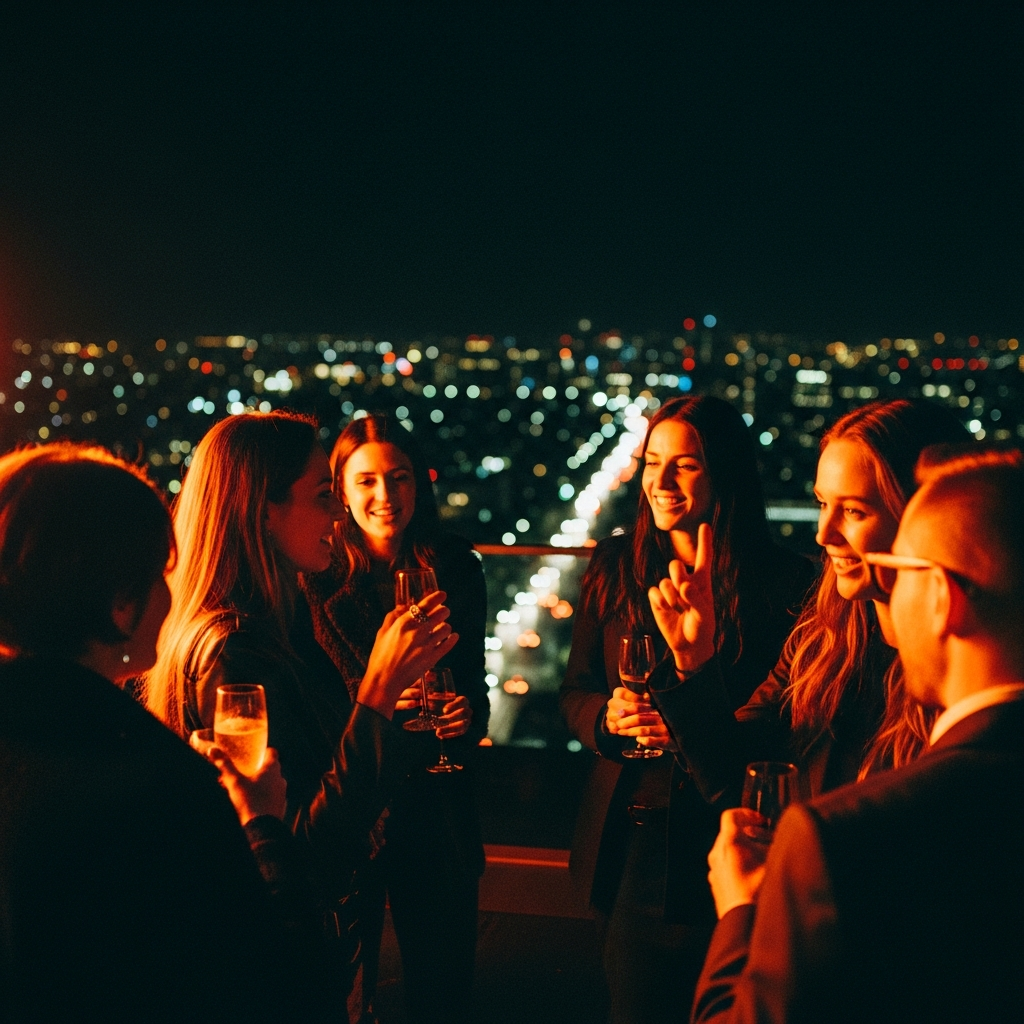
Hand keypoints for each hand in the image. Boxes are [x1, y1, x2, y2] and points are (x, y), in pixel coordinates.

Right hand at [210, 746, 287, 826]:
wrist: (262, 829)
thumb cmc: (251, 802)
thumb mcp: (235, 782)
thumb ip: (225, 765)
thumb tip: (213, 750)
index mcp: (272, 769)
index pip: (272, 752)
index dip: (262, 751)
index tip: (251, 753)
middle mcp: (280, 779)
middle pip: (269, 768)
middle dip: (254, 769)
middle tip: (240, 772)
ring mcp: (281, 793)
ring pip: (268, 783)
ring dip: (256, 783)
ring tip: (239, 788)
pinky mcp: (278, 806)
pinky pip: (269, 796)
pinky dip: (260, 795)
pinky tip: (247, 801)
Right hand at [358, 590, 459, 718]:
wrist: (384, 681)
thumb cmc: (380, 657)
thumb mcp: (382, 633)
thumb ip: (392, 617)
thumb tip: (402, 607)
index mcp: (404, 623)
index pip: (426, 605)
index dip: (437, 597)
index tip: (443, 595)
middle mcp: (417, 631)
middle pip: (441, 613)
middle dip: (444, 611)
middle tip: (443, 612)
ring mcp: (426, 645)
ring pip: (446, 628)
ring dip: (446, 626)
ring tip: (443, 628)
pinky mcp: (432, 658)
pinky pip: (448, 644)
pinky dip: (453, 638)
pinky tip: (453, 636)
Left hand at [434, 694, 471, 739]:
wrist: (446, 713)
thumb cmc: (442, 704)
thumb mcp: (439, 700)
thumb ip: (436, 698)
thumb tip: (431, 696)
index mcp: (463, 700)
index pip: (462, 701)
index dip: (454, 705)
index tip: (444, 711)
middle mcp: (467, 710)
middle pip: (463, 713)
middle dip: (450, 719)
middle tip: (438, 722)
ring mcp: (468, 720)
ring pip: (462, 725)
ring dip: (449, 729)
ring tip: (438, 732)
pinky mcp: (464, 729)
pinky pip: (459, 732)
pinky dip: (450, 734)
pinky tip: (441, 736)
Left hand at [605, 686, 674, 749]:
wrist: (684, 737)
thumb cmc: (664, 723)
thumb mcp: (656, 713)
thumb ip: (643, 710)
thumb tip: (621, 711)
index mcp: (657, 709)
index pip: (640, 707)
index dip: (628, 710)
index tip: (619, 713)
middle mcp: (661, 718)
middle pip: (639, 719)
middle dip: (626, 722)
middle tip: (618, 725)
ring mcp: (664, 729)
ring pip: (643, 730)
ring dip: (630, 731)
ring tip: (621, 732)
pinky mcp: (667, 741)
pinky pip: (652, 741)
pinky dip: (644, 740)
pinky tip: (639, 739)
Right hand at [648, 522, 715, 674]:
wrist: (688, 644)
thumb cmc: (701, 627)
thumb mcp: (704, 615)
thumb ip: (696, 599)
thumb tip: (684, 585)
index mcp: (702, 581)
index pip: (703, 558)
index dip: (704, 541)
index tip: (705, 525)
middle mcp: (685, 581)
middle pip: (675, 565)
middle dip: (678, 576)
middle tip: (684, 592)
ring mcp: (670, 589)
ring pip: (664, 582)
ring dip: (671, 597)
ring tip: (679, 609)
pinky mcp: (658, 599)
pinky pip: (654, 593)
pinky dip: (661, 603)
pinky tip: (667, 611)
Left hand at [707, 807, 771, 918]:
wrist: (744, 928)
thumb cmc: (760, 894)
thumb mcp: (775, 864)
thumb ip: (778, 846)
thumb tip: (785, 837)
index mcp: (729, 843)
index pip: (731, 815)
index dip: (747, 814)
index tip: (761, 822)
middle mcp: (716, 854)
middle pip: (730, 833)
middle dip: (749, 835)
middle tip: (766, 842)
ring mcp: (714, 870)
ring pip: (727, 851)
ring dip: (743, 851)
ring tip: (762, 862)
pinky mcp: (715, 885)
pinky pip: (725, 867)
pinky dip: (737, 865)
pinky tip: (753, 878)